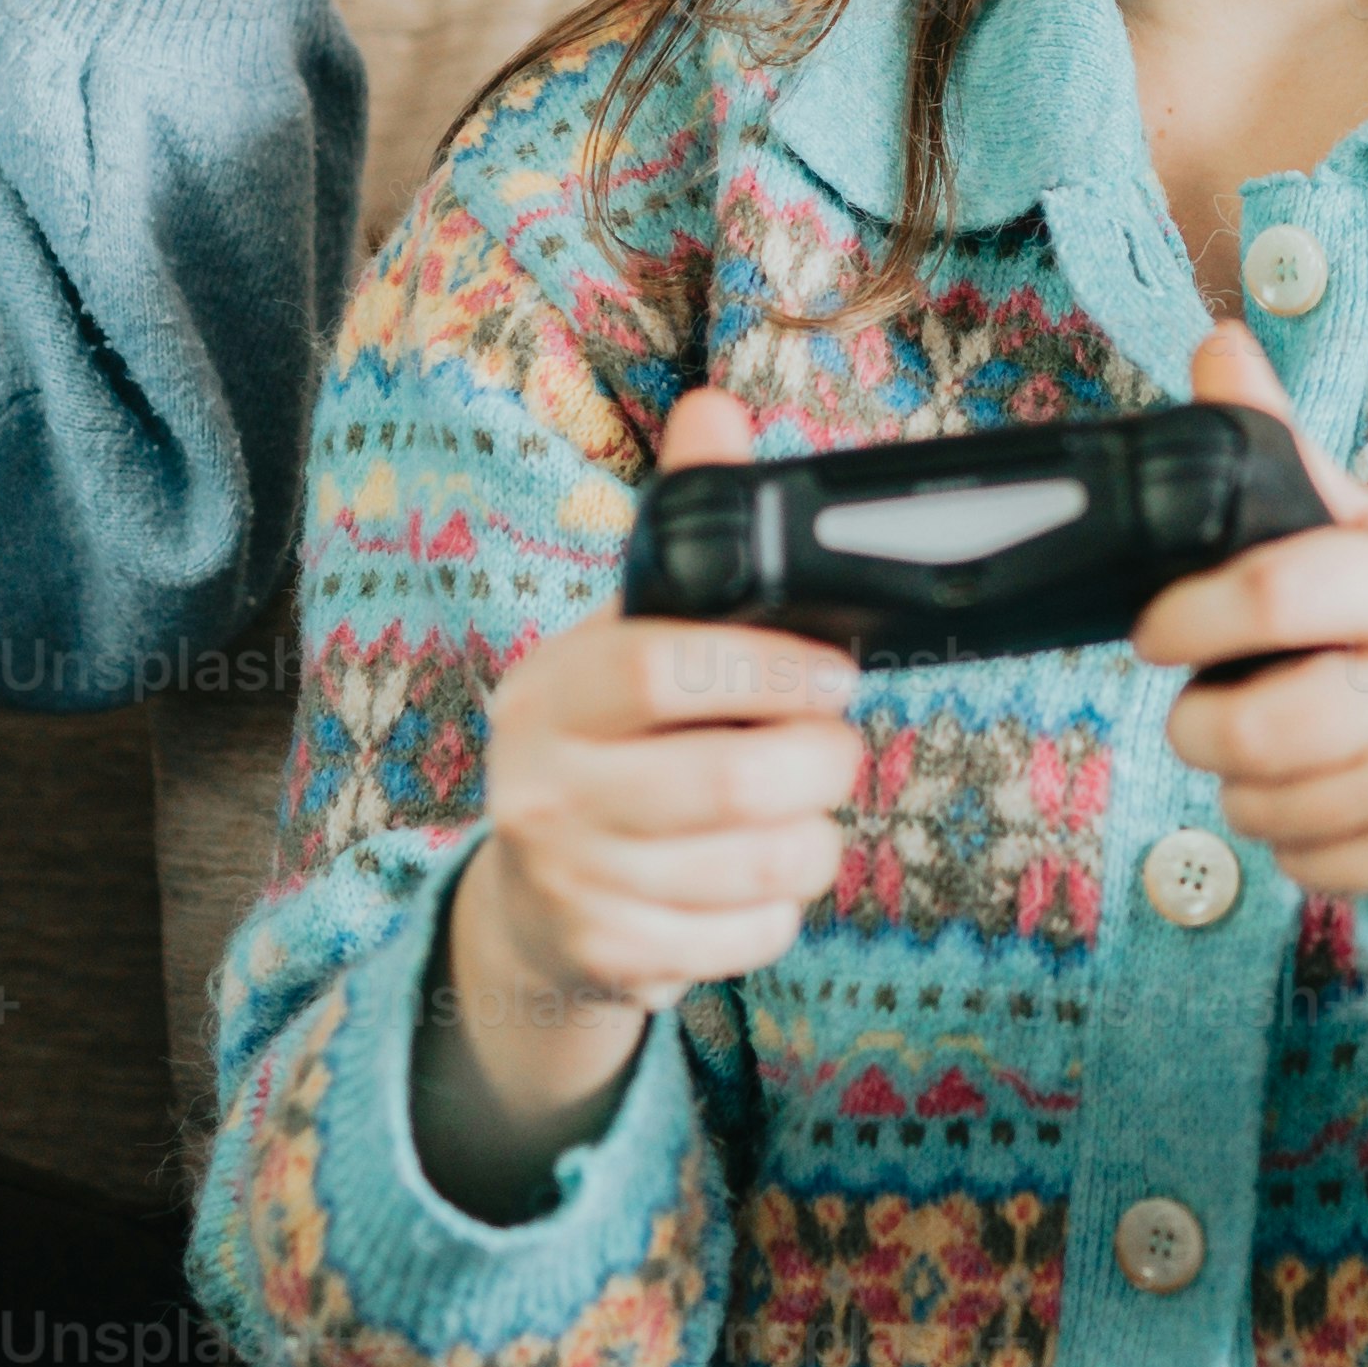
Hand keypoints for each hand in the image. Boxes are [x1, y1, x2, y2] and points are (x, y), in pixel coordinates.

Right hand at [430, 384, 856, 1184]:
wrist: (533, 898)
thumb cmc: (614, 739)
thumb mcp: (631, 632)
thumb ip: (688, 528)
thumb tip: (717, 409)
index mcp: (551, 689)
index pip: (667, 669)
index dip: (775, 672)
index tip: (831, 674)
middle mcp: (543, 787)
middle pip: (733, 783)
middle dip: (820, 764)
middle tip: (833, 747)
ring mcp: (571, 881)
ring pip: (760, 866)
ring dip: (814, 837)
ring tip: (799, 809)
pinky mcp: (610, 958)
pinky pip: (752, 936)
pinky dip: (782, 908)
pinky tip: (754, 879)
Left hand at [1137, 323, 1367, 917]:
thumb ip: (1293, 462)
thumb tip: (1214, 344)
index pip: (1283, 591)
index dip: (1192, 615)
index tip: (1155, 629)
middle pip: (1260, 726)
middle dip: (1199, 723)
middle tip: (1203, 707)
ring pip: (1266, 806)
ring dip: (1241, 786)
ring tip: (1277, 751)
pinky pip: (1304, 864)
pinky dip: (1290, 839)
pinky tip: (1327, 800)